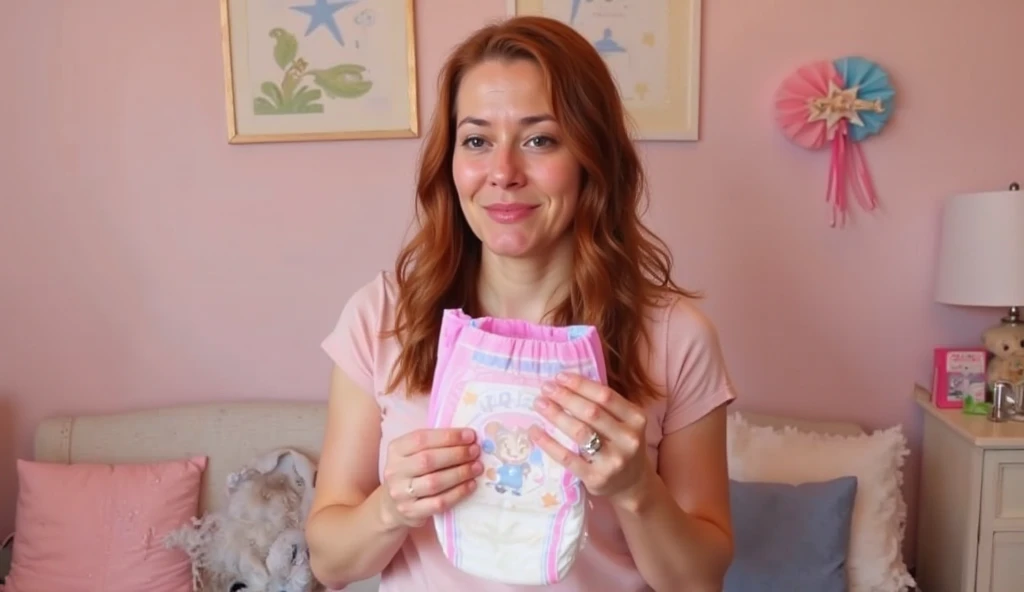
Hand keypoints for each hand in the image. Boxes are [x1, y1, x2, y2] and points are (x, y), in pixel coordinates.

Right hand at [379, 428, 483, 528]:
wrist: (393, 505)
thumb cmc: (412, 471)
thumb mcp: (414, 453)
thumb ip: (435, 443)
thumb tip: (468, 437)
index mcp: (396, 449)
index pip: (421, 439)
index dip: (448, 436)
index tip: (470, 435)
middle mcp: (394, 470)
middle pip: (428, 460)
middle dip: (457, 454)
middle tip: (475, 451)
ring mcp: (401, 493)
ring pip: (434, 482)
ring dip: (460, 473)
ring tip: (477, 467)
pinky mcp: (411, 512)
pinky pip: (439, 502)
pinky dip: (458, 493)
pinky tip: (471, 485)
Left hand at [530, 372, 651, 507]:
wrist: (632, 484)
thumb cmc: (621, 444)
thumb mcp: (625, 422)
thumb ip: (605, 405)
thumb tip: (566, 382)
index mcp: (636, 419)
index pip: (606, 396)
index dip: (581, 384)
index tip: (560, 377)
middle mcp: (628, 439)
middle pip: (592, 412)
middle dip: (565, 397)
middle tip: (546, 388)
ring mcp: (613, 460)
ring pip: (580, 432)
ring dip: (556, 415)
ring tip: (539, 404)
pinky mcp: (596, 478)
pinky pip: (567, 458)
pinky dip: (548, 443)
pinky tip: (534, 431)